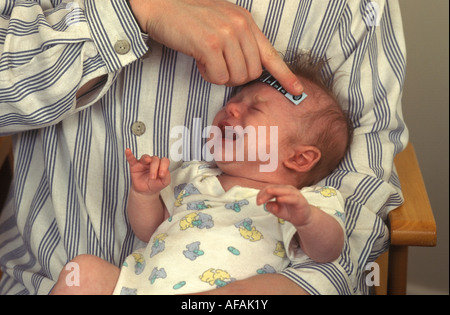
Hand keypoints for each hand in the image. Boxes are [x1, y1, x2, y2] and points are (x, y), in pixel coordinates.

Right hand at [125, 149, 170, 194]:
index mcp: (161, 165)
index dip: (164, 166)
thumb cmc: (155, 184)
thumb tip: (164, 172)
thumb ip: (167, 177)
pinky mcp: (135, 165)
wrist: (145, 191)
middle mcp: (153, 162)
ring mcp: (143, 163)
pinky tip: (128, 151)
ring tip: (146, 161)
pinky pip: (131, 159)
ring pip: (145, 157)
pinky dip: (129, 155)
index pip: (164, 161)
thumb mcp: (164, 182)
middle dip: (154, 168)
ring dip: (146, 159)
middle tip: (152, 177)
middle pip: (155, 159)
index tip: (162, 175)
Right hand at [128, 0, 302, 93]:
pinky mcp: (210, 45)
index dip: (286, 75)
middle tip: (217, 64)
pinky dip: (207, 75)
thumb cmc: (190, 18)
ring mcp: (226, 34)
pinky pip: (218, 77)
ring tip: (206, 59)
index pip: (271, 54)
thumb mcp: (223, 22)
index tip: (298, 90)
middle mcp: (240, 26)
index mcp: (246, 22)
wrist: (160, 6)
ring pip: (235, 78)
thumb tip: (251, 68)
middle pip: (252, 73)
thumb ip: (240, 40)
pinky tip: (198, 60)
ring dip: (219, 75)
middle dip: (235, 76)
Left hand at [257, 185, 311, 227]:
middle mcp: (287, 190)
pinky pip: (292, 198)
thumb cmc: (290, 212)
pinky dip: (286, 198)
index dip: (261, 194)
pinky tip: (280, 199)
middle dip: (265, 194)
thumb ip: (271, 207)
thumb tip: (267, 205)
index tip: (258, 202)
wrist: (303, 218)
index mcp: (280, 190)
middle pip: (274, 188)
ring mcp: (294, 194)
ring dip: (275, 191)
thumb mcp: (277, 211)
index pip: (269, 188)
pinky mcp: (300, 200)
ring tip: (268, 193)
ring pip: (283, 190)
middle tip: (259, 201)